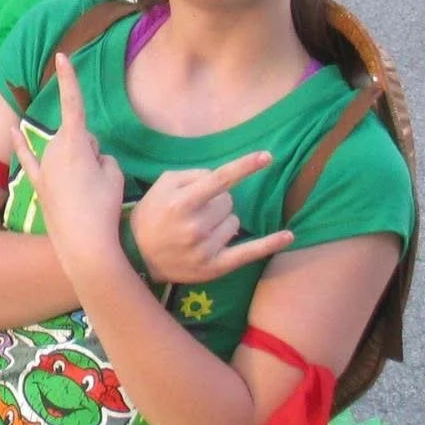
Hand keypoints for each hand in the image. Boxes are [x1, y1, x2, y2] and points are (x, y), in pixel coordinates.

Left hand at [12, 54, 126, 270]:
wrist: (84, 243)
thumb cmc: (104, 207)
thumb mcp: (115, 175)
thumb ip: (102, 156)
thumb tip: (91, 155)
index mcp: (75, 143)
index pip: (74, 104)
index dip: (70, 78)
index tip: (62, 55)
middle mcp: (54, 150)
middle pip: (78, 136)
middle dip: (91, 148)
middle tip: (101, 179)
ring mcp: (44, 168)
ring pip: (64, 152)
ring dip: (77, 163)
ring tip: (87, 193)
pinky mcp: (38, 185)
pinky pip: (29, 158)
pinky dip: (22, 144)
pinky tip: (13, 132)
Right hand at [128, 153, 294, 283]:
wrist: (135, 256)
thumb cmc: (151, 215)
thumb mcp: (161, 186)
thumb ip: (191, 176)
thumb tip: (220, 179)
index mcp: (181, 202)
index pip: (220, 179)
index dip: (244, 166)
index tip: (267, 156)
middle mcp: (195, 225)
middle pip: (228, 201)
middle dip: (218, 201)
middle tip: (198, 210)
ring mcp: (207, 248)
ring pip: (235, 221)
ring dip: (224, 221)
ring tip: (200, 229)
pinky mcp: (215, 267)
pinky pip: (249, 252)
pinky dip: (270, 243)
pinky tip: (289, 236)